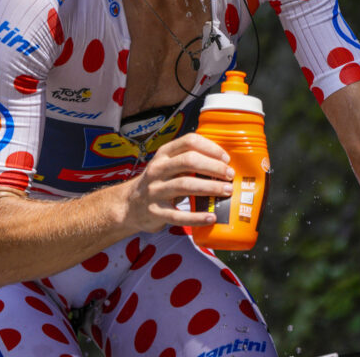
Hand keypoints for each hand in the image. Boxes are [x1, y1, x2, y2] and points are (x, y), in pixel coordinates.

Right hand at [120, 133, 234, 233]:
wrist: (129, 205)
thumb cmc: (159, 182)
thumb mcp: (168, 166)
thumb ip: (189, 161)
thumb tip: (225, 163)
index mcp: (164, 154)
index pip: (189, 141)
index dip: (210, 148)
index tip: (226, 158)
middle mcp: (158, 169)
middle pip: (188, 161)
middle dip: (213, 167)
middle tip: (230, 175)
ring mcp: (155, 190)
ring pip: (184, 185)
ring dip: (209, 187)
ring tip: (226, 191)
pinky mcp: (155, 212)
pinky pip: (178, 215)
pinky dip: (196, 217)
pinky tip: (211, 217)